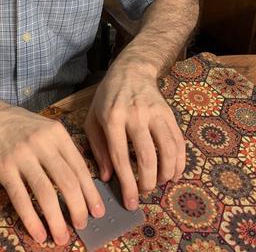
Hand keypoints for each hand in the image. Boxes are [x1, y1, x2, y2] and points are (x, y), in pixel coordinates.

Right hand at [0, 105, 104, 244]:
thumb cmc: (22, 126)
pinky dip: (31, 219)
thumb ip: (63, 151)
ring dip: (56, 220)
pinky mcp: (4, 166)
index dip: (91, 192)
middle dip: (78, 208)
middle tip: (82, 225)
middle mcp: (42, 143)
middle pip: (67, 181)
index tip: (97, 211)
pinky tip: (39, 234)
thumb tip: (82, 186)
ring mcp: (22, 155)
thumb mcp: (48, 129)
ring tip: (62, 237)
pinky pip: (20, 198)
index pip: (79, 167)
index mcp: (57, 133)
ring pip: (45, 193)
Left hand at [83, 64, 185, 210]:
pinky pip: (178, 142)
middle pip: (147, 157)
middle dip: (148, 182)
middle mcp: (135, 115)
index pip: (121, 157)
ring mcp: (154, 113)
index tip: (130, 203)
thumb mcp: (93, 118)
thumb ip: (97, 147)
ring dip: (166, 174)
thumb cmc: (107, 97)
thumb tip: (107, 177)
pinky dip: (179, 162)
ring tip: (159, 184)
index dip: (127, 184)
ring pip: (167, 151)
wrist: (131, 70)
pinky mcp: (169, 113)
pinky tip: (174, 173)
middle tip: (144, 193)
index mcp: (112, 118)